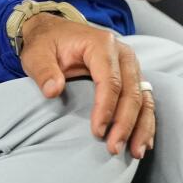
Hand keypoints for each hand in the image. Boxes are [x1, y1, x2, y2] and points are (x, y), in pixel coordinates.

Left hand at [19, 13, 155, 158]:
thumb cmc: (46, 43)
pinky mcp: (132, 76)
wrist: (54, 31)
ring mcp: (130, 65)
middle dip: (125, 124)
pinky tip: (143, 142)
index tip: (97, 132)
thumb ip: (43, 71)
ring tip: (135, 152)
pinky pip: (145, 100)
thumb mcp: (36, 53)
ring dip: (141, 127)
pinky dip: (145, 122)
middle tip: (114, 148)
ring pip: (144, 98)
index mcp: (101, 44)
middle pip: (131, 92)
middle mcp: (122, 53)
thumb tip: (52, 91)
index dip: (106, 108)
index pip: (110, 81)